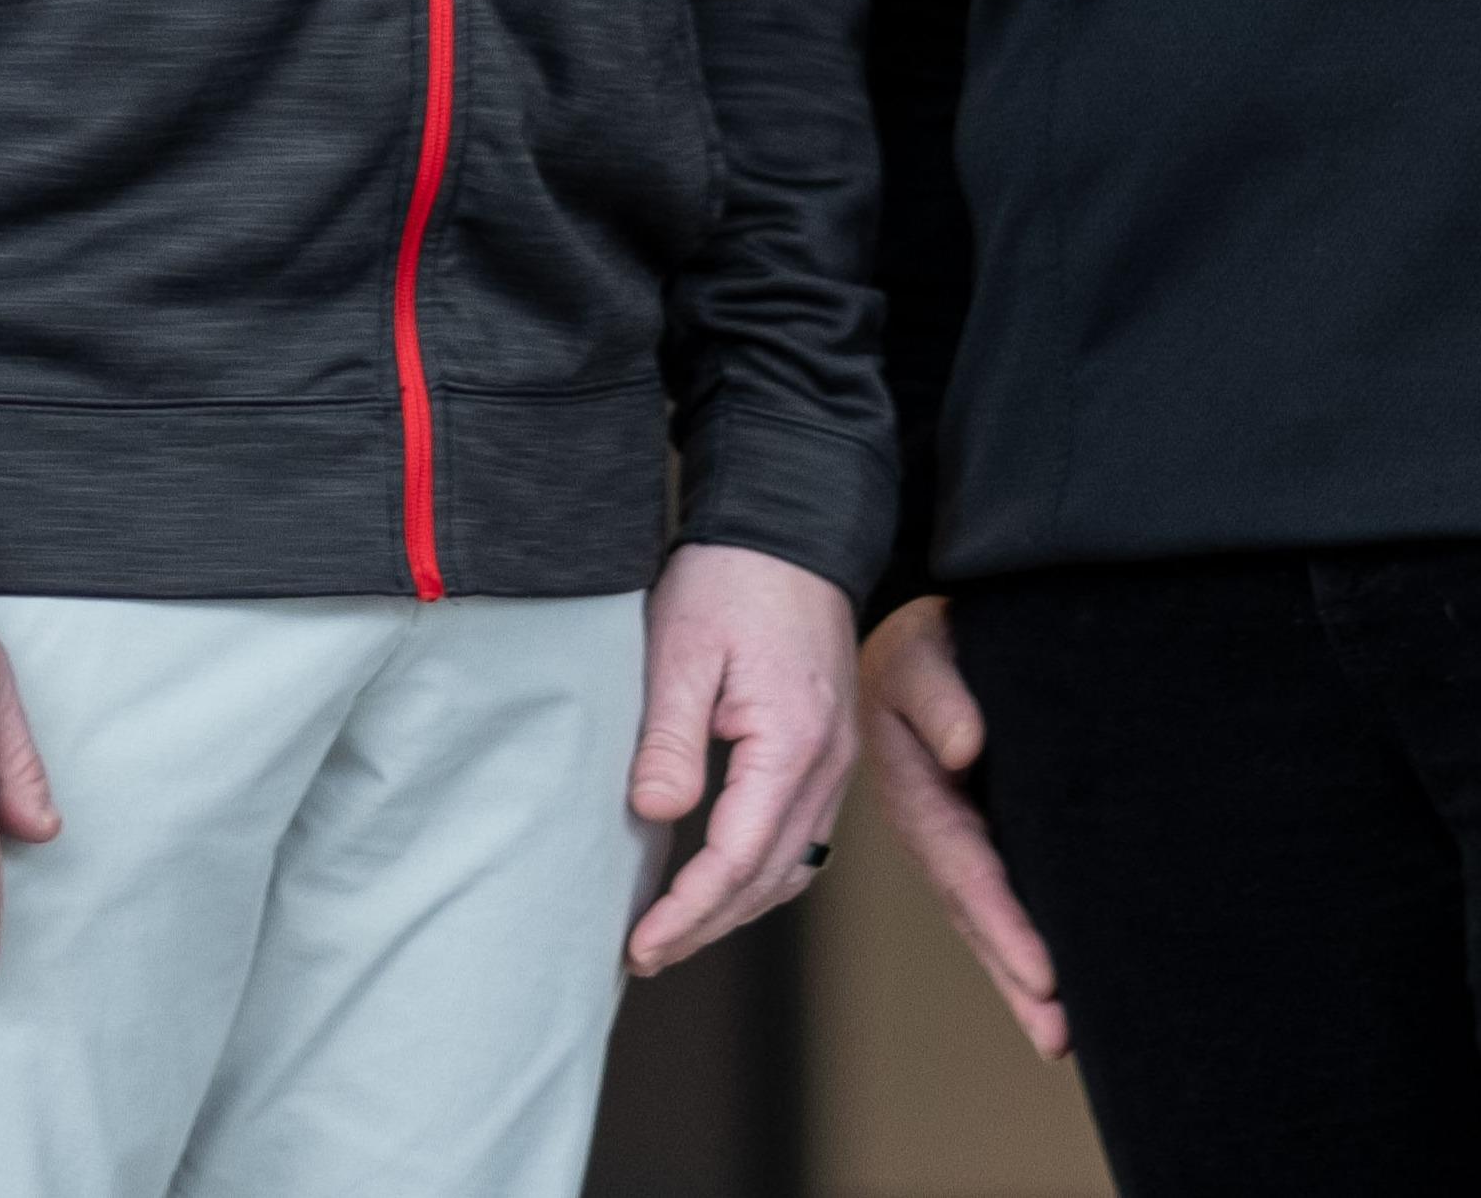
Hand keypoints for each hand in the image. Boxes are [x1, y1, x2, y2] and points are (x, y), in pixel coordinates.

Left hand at [628, 542, 855, 975]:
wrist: (791, 528)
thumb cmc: (731, 579)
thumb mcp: (680, 649)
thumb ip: (670, 736)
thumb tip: (655, 815)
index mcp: (791, 740)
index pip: (739, 855)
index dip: (689, 910)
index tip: (643, 942)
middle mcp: (827, 761)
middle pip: (772, 876)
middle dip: (708, 924)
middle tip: (646, 953)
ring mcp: (837, 758)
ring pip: (794, 864)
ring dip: (737, 907)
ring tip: (677, 931)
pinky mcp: (829, 748)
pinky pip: (805, 835)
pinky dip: (763, 873)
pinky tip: (724, 880)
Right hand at [854, 598, 1065, 1059]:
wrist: (923, 635)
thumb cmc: (920, 645)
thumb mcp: (916, 654)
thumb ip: (936, 694)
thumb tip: (964, 747)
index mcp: (918, 798)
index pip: (967, 871)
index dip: (1003, 925)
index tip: (1042, 972)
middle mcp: (939, 833)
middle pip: (980, 918)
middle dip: (1017, 978)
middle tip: (1059, 1035)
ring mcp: (964, 841)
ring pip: (995, 921)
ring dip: (1024, 980)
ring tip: (1063, 1037)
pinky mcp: (991, 835)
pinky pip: (1011, 896)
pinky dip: (1031, 944)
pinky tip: (1065, 984)